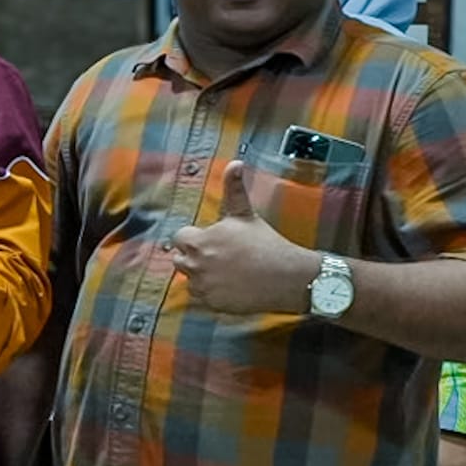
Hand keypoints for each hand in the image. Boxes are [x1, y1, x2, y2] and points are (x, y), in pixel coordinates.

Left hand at [169, 161, 320, 314]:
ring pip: (189, 278)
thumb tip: (235, 162)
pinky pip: (201, 296)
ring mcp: (202, 286)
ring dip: (201, 274)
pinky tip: (230, 284)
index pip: (179, 238)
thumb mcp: (245, 214)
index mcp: (199, 241)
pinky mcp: (210, 303)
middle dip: (195, 255)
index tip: (211, 239)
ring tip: (226, 270)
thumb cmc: (265, 242)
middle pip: (180, 259)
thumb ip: (234, 189)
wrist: (285, 276)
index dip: (194, 237)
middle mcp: (195, 265)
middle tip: (220, 255)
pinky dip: (211, 292)